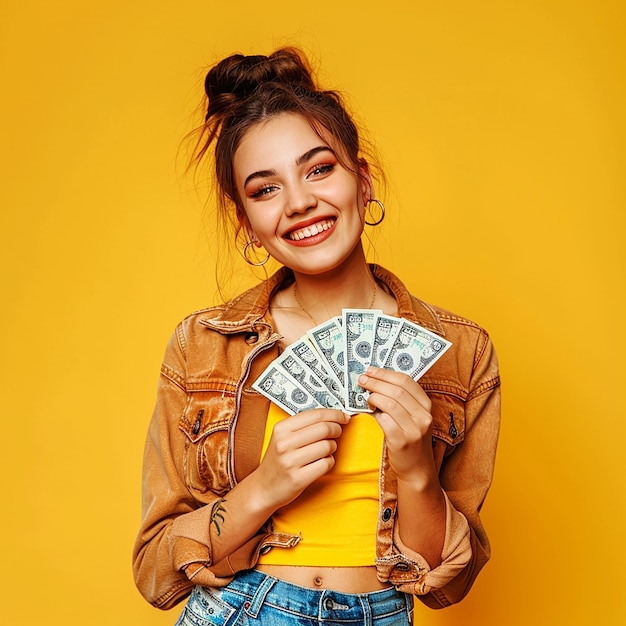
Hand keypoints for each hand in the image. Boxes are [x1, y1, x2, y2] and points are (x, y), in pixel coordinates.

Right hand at [255, 408, 349, 510]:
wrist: (263, 488)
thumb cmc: (277, 461)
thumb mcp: (282, 437)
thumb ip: (303, 425)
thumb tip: (333, 416)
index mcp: (281, 428)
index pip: (315, 414)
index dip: (334, 414)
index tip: (343, 416)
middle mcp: (284, 443)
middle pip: (324, 428)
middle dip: (337, 429)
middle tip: (338, 432)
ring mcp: (290, 461)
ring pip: (327, 446)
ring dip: (333, 447)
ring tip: (326, 450)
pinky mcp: (298, 478)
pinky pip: (326, 464)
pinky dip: (329, 462)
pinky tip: (322, 462)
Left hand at [358, 366, 435, 484]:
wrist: (417, 468)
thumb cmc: (411, 439)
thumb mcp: (413, 417)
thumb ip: (401, 400)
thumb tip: (376, 380)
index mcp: (426, 405)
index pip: (406, 381)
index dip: (385, 373)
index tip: (371, 371)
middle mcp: (424, 416)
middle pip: (396, 390)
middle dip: (376, 382)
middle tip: (362, 380)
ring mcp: (415, 429)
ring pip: (389, 403)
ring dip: (373, 397)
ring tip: (366, 398)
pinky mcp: (402, 441)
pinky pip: (384, 421)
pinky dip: (375, 414)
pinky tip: (371, 413)